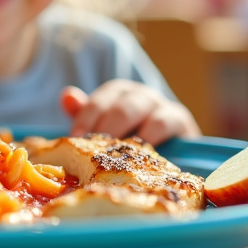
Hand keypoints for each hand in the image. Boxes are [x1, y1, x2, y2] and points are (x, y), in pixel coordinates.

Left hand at [60, 81, 200, 144]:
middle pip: (121, 106)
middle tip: (94, 150)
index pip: (100, 99)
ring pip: (143, 109)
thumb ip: (85, 114)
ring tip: (117, 152)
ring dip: (130, 132)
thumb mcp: (103, 129)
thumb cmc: (129, 140)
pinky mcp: (180, 120)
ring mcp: (161, 105)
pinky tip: (141, 153)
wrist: (168, 154)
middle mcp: (140, 95)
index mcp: (118, 93)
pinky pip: (165, 123)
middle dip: (106, 127)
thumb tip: (66, 95)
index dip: (86, 117)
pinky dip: (152, 136)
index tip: (75, 138)